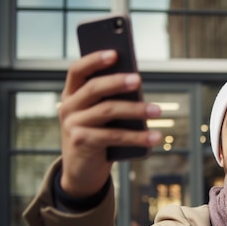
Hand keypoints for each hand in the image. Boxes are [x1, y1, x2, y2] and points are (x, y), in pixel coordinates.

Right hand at [58, 50, 162, 196]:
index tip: (115, 53)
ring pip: (107, 111)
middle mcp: (68, 107)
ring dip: (136, 109)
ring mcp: (73, 125)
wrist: (82, 172)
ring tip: (158, 111)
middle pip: (94, 88)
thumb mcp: (101, 117)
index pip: (78, 70)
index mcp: (72, 95)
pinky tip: (154, 137)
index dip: (94, 60)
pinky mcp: (82, 143)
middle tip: (139, 80)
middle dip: (118, 82)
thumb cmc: (97, 137)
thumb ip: (111, 100)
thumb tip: (137, 86)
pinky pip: (114, 136)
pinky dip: (138, 137)